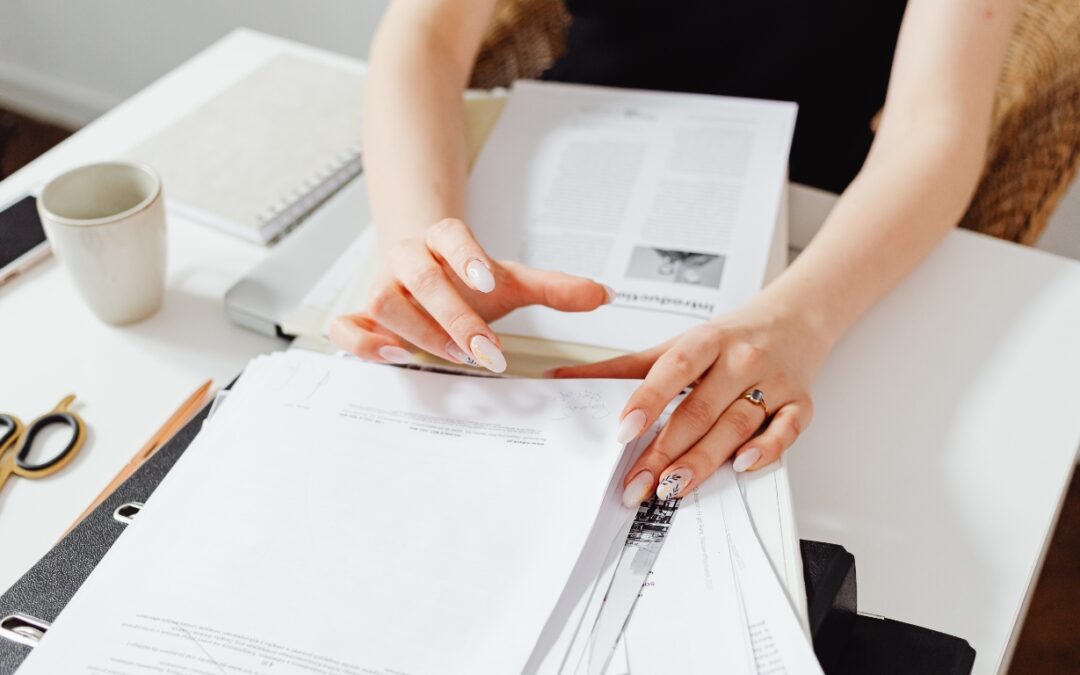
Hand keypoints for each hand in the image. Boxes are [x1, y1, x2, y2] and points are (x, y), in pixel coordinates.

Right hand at [330, 218, 612, 371]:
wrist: (419, 272)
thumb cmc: (465, 281)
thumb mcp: (511, 282)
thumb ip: (553, 288)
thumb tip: (605, 294)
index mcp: (441, 239)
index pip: (449, 234)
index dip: (464, 254)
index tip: (490, 278)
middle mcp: (405, 260)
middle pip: (418, 276)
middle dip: (453, 316)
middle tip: (487, 350)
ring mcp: (378, 288)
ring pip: (380, 300)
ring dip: (416, 331)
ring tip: (451, 357)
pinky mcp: (359, 319)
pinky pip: (343, 328)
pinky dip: (362, 344)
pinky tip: (394, 360)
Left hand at [550, 299, 831, 505]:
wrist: (796, 319)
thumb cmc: (730, 338)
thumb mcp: (678, 343)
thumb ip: (625, 367)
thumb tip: (565, 379)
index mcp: (708, 339)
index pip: (675, 368)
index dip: (648, 399)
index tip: (624, 431)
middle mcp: (742, 359)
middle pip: (701, 409)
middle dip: (665, 450)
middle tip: (637, 483)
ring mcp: (773, 382)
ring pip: (736, 425)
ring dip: (703, 460)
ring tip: (671, 486)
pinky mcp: (800, 403)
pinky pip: (786, 430)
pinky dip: (766, 450)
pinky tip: (740, 466)